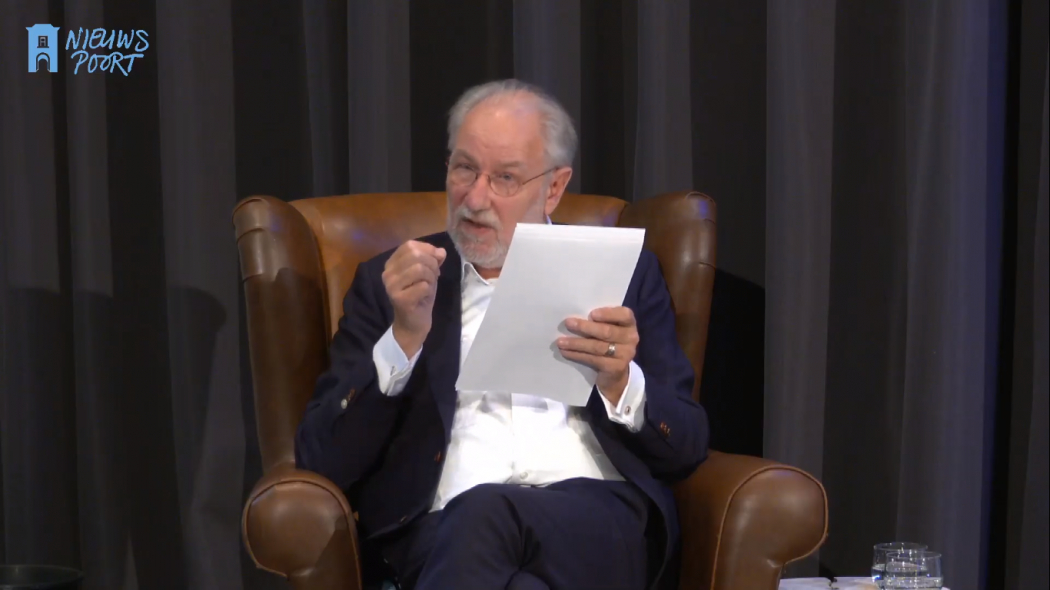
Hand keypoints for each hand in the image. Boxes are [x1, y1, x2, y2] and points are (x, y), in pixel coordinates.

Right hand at [382, 240, 446, 355]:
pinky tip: (424, 296)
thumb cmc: (420, 296)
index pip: (409, 245)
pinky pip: (423, 286)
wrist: (414, 323)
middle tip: (434, 276)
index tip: (436, 260)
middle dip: (431, 264)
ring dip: (431, 277)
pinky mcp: (399, 299)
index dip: (427, 249)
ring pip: (419, 269)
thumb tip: (441, 251)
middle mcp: (387, 273)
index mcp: (391, 263)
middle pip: (415, 255)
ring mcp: (391, 286)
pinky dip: (429, 289)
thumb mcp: (428, 273)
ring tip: (429, 285)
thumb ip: (433, 259)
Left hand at [556, 306, 637, 405]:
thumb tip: (574, 316)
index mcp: (629, 324)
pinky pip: (594, 359)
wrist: (614, 372)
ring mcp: (625, 354)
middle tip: (568, 323)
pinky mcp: (616, 368)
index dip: (608, 314)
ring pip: (598, 347)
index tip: (591, 314)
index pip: (624, 314)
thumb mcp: (608, 329)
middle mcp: (631, 338)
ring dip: (576, 343)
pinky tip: (565, 352)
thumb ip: (599, 321)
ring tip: (560, 341)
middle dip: (585, 327)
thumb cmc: (607, 343)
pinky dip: (577, 355)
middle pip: (607, 331)